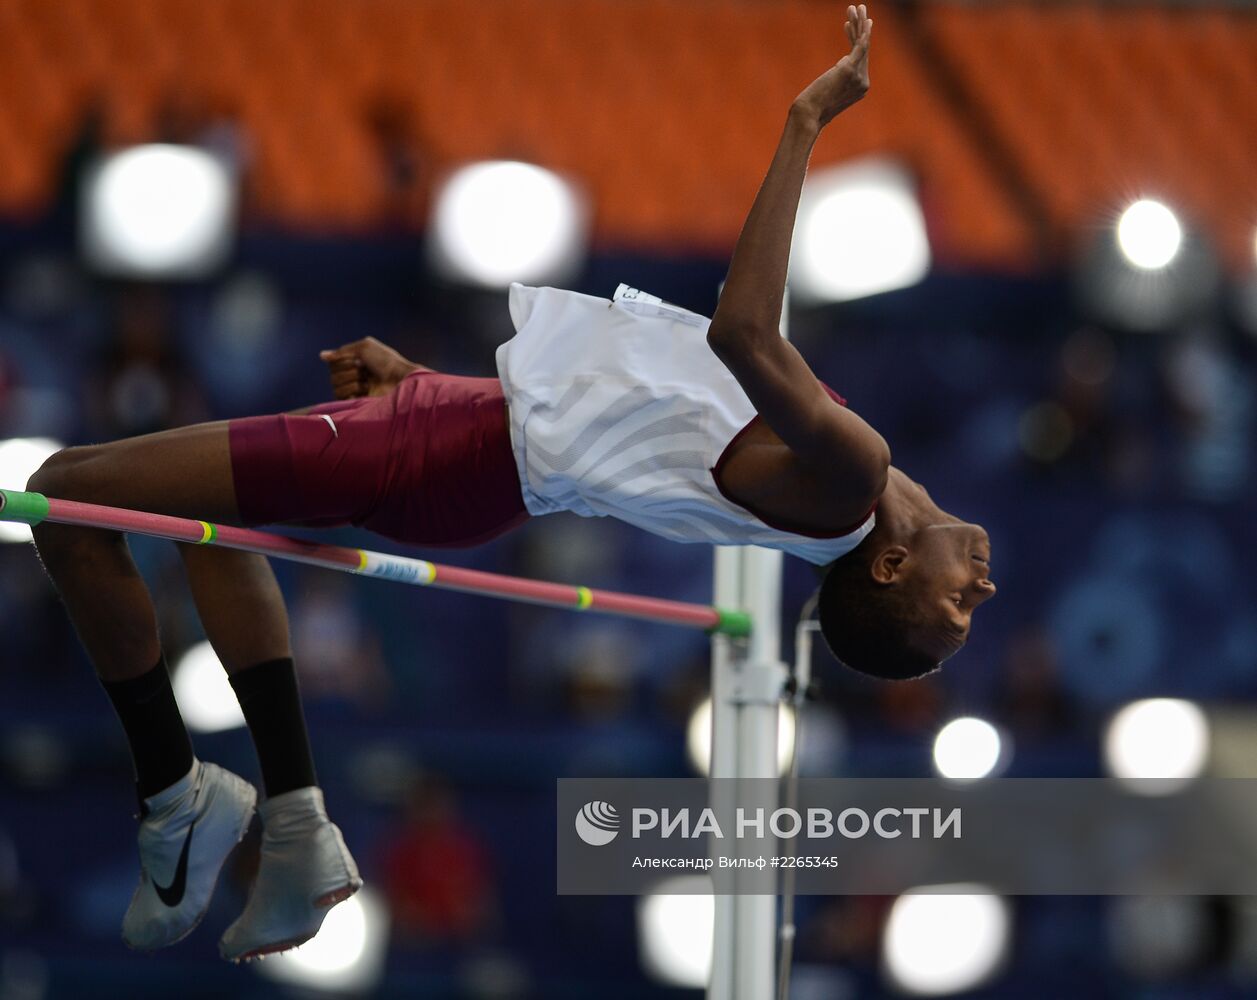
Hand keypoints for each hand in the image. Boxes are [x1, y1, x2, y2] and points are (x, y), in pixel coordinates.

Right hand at [319, 337, 418, 398]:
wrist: (399, 379)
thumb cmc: (385, 362)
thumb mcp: (364, 348)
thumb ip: (341, 352)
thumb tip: (321, 355)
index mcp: (353, 362)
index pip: (333, 362)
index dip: (344, 361)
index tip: (359, 359)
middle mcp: (352, 376)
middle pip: (332, 374)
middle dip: (349, 371)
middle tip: (365, 371)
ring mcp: (353, 390)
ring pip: (335, 385)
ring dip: (352, 380)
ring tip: (367, 382)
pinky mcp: (355, 402)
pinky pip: (339, 396)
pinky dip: (352, 390)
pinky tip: (366, 390)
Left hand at [792, 4, 871, 129]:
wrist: (808, 116)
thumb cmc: (812, 108)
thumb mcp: (828, 92)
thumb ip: (838, 79)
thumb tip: (840, 65)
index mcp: (860, 89)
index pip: (860, 58)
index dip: (854, 39)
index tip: (847, 25)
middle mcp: (863, 83)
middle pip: (864, 49)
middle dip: (860, 27)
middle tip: (858, 9)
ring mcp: (859, 77)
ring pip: (863, 44)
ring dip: (860, 23)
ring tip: (857, 7)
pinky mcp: (850, 70)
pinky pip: (860, 46)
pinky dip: (862, 30)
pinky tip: (863, 18)